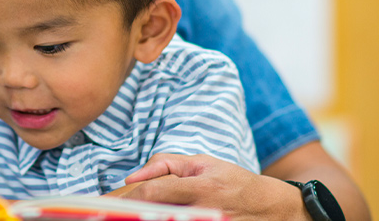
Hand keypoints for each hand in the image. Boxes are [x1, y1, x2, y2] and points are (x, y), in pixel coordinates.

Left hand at [119, 154, 310, 220]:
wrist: (274, 210)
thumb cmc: (234, 182)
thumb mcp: (204, 163)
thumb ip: (166, 164)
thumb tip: (132, 177)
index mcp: (202, 187)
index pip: (156, 193)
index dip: (129, 198)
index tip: (108, 202)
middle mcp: (205, 211)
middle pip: (156, 215)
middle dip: (130, 214)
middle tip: (105, 214)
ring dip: (143, 219)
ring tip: (121, 216)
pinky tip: (147, 218)